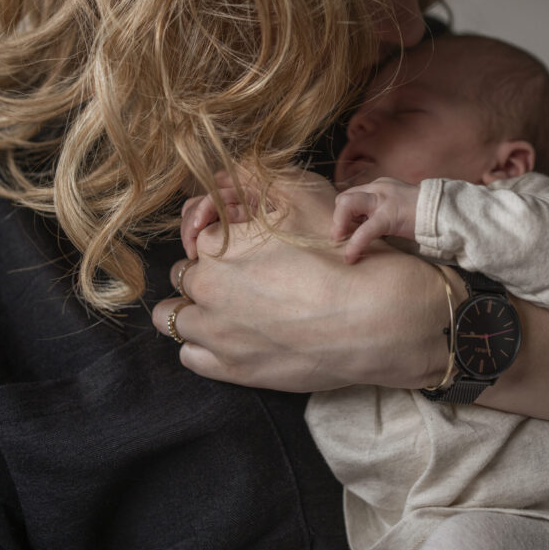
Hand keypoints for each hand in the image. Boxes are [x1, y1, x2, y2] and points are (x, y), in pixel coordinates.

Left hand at [152, 170, 455, 390]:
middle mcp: (208, 289)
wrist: (376, 318)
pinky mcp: (232, 369)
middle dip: (202, 273)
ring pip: (172, 317)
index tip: (237, 246)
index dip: (216, 238)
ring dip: (191, 308)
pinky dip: (200, 344)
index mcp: (218, 247)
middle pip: (181, 276)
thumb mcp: (301, 196)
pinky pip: (189, 355)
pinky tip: (226, 336)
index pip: (194, 236)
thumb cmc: (341, 257)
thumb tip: (225, 180)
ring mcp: (217, 333)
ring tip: (222, 308)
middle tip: (236, 276)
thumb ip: (253, 180)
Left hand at [331, 177, 419, 262]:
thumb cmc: (424, 214)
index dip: (344, 213)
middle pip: (344, 197)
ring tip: (338, 242)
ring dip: (339, 225)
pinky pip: (364, 231)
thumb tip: (364, 227)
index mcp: (380, 187)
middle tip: (337, 236)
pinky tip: (350, 256)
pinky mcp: (388, 216)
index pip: (352, 194)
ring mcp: (383, 201)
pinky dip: (354, 245)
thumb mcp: (398, 206)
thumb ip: (381, 211)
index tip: (345, 228)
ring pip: (347, 205)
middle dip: (337, 217)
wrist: (444, 212)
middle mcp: (378, 189)